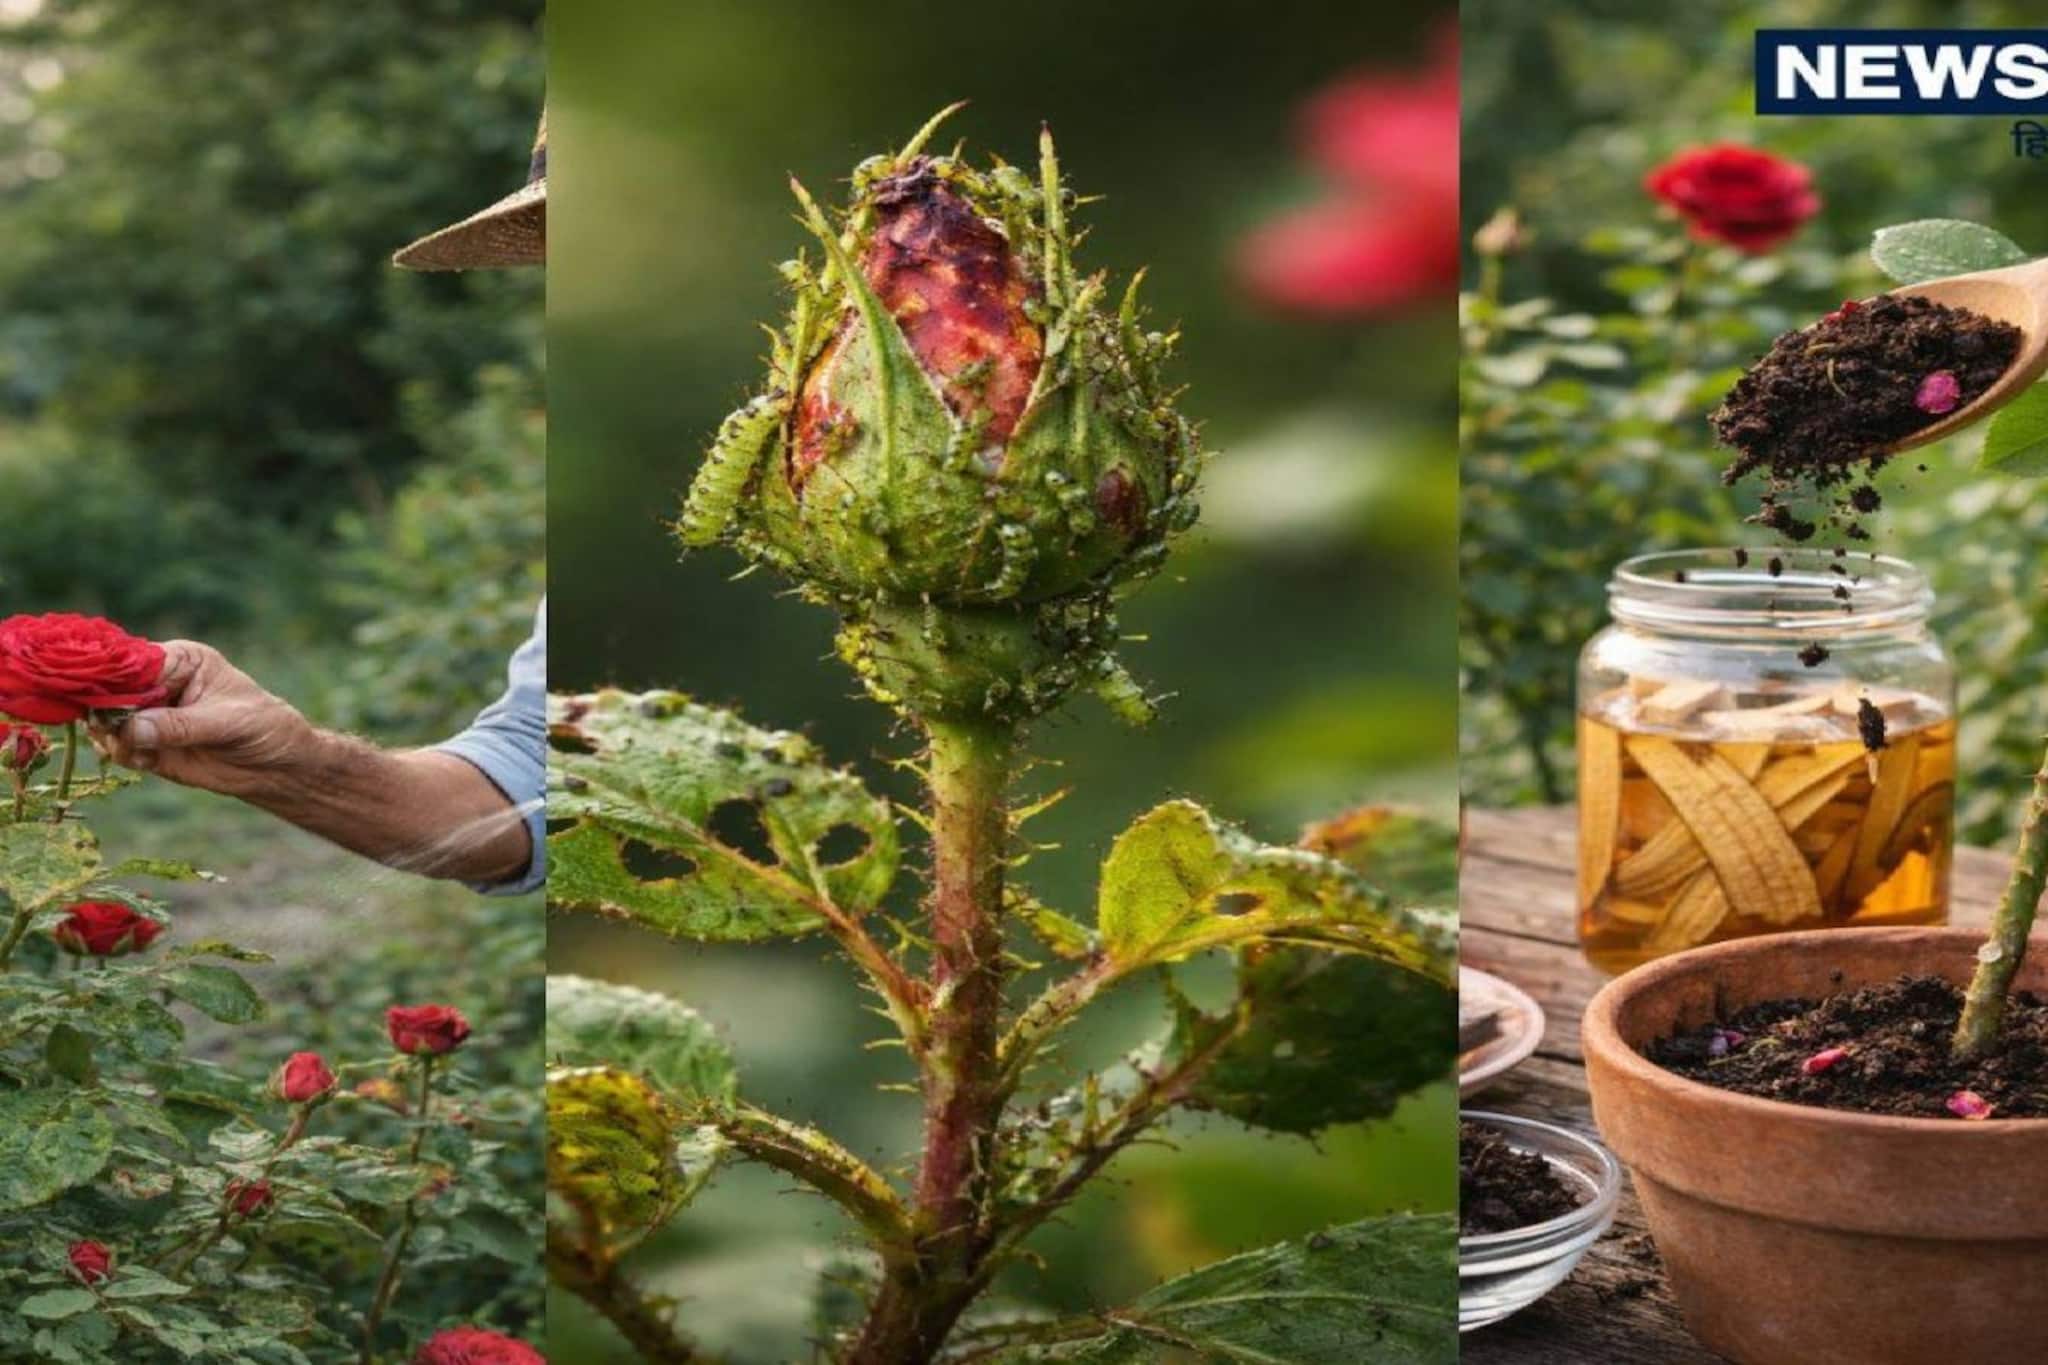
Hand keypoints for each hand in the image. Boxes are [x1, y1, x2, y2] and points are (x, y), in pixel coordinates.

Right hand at [90, 641, 319, 798]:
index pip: (132, 662)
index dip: (110, 678)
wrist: (278, 765)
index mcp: (180, 660)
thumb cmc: (264, 727)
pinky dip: (124, 756)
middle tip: (113, 732)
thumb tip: (130, 728)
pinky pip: (117, 747)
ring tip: (140, 752)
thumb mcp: (228, 722)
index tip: (99, 699)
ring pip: (106, 721)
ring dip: (113, 738)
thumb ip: (179, 725)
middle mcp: (158, 683)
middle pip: (109, 690)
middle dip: (105, 712)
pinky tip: (148, 762)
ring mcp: (149, 714)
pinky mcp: (146, 744)